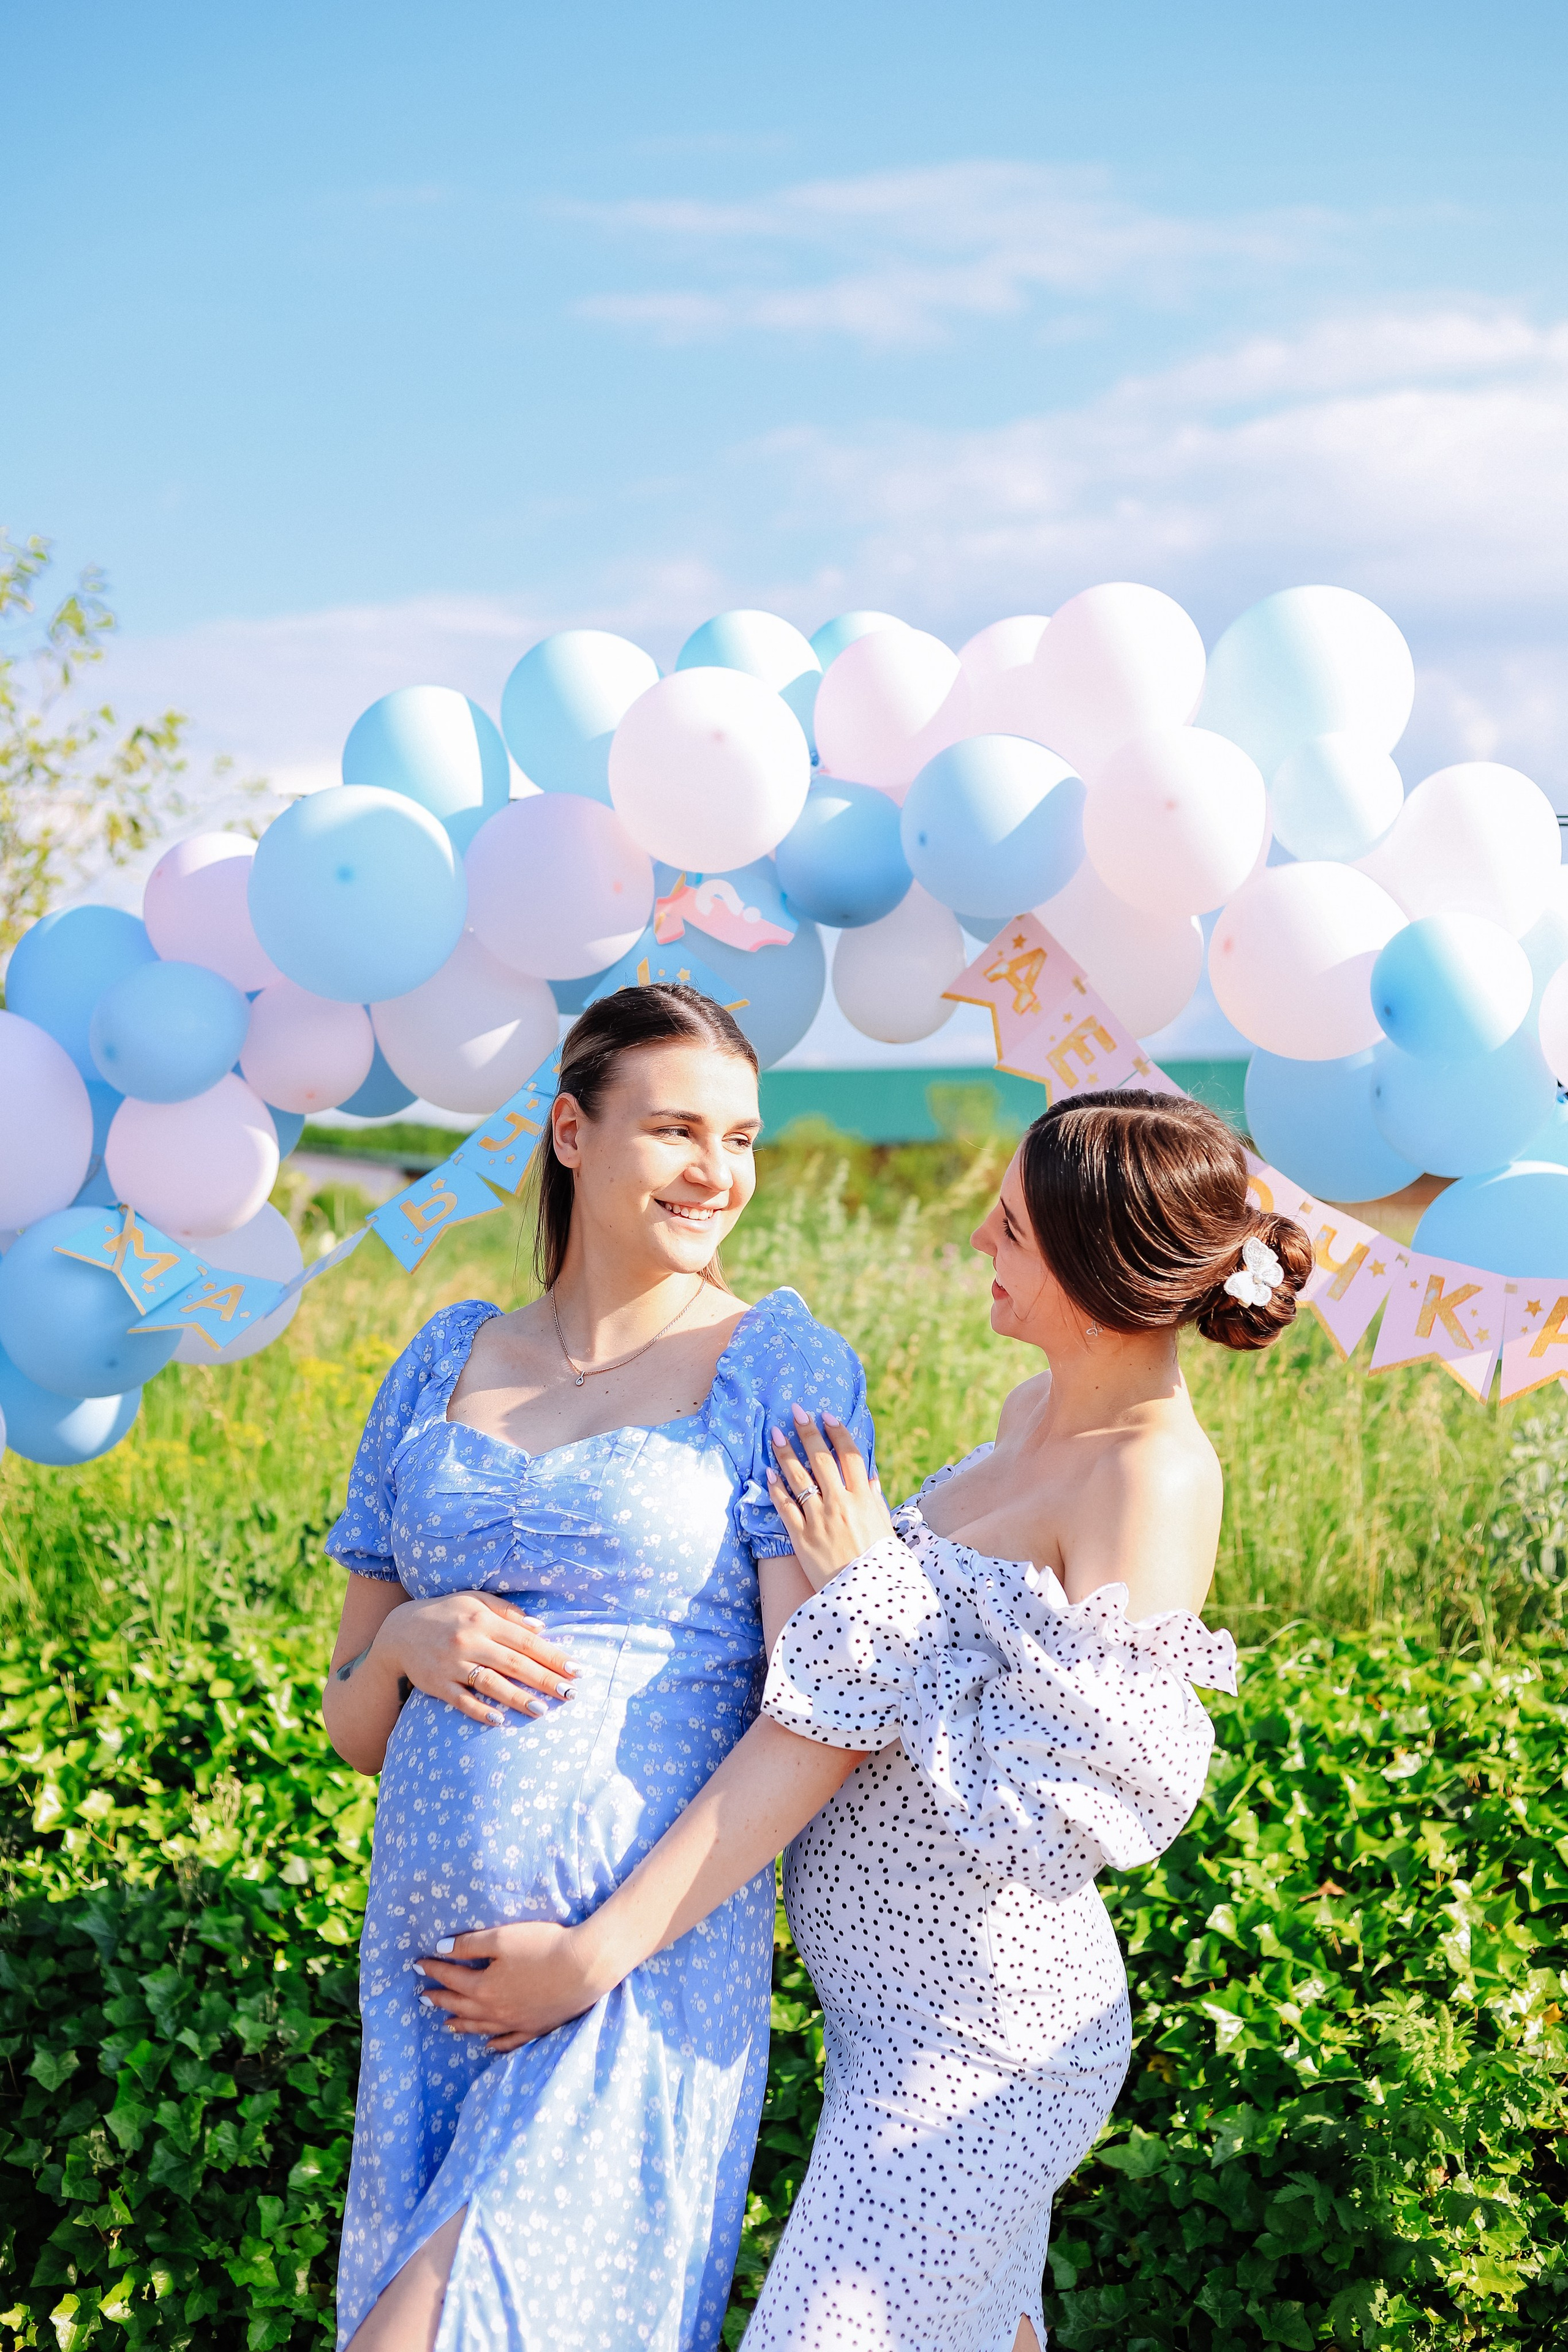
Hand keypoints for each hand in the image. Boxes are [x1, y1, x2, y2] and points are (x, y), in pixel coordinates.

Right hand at [375, 1592, 577, 1726]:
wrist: (399, 1631)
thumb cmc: (447, 1614)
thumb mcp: (476, 1601)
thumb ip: (509, 1613)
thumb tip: (542, 1627)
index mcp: (483, 1619)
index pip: (526, 1640)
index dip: (552, 1656)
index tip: (575, 1670)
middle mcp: (469, 1641)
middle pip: (514, 1663)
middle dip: (545, 1680)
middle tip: (570, 1694)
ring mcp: (451, 1664)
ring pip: (490, 1684)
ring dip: (518, 1699)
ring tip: (543, 1711)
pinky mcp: (436, 1684)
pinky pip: (461, 1700)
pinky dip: (480, 1711)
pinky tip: (499, 1721)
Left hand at [416, 1920, 617, 2049]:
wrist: (584, 1967)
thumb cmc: (543, 1946)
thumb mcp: (502, 1938)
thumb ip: (469, 1945)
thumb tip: (440, 1949)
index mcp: (484, 1988)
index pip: (451, 1979)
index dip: (433, 1970)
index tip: (418, 1965)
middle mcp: (496, 2011)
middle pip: (461, 2007)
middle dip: (440, 2000)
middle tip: (423, 1998)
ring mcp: (517, 2023)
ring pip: (481, 2027)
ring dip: (461, 2024)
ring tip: (446, 2025)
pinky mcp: (536, 2027)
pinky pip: (509, 2041)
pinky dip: (496, 2044)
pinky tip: (489, 2045)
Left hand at [767, 1407, 895, 1589]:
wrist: (865, 1600)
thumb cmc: (880, 1564)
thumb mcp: (885, 1528)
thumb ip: (875, 1499)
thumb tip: (869, 1475)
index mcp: (864, 1499)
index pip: (850, 1455)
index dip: (838, 1432)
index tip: (827, 1416)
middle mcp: (841, 1504)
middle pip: (821, 1459)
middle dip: (808, 1432)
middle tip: (797, 1411)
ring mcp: (819, 1520)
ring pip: (799, 1478)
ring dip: (786, 1453)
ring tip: (776, 1434)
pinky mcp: (801, 1538)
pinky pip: (785, 1507)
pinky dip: (776, 1489)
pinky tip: (768, 1473)